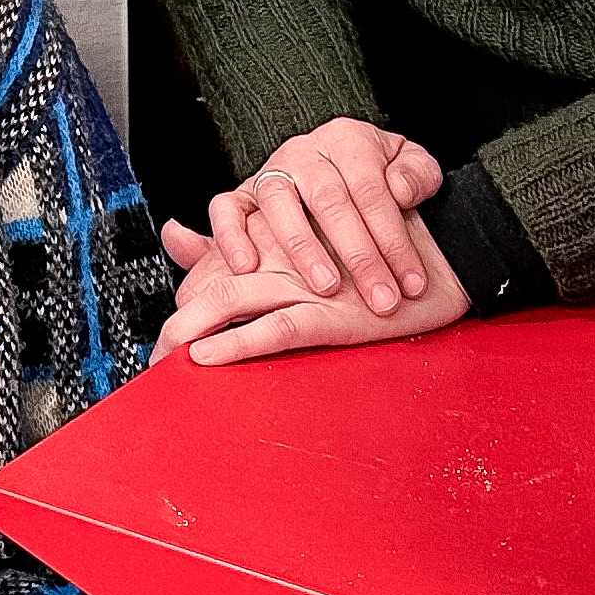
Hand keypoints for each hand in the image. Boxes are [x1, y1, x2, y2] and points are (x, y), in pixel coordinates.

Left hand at [156, 208, 471, 363]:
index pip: (214, 263)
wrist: (444, 258)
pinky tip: (206, 356)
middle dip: (176, 322)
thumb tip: (175, 232)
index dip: (188, 294)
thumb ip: (237, 238)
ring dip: (189, 332)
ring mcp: (305, 282)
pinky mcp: (332, 313)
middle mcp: (282, 253)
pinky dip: (238, 343)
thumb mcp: (303, 244)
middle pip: (212, 282)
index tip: (170, 329)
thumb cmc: (376, 254)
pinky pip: (276, 329)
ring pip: (231, 299)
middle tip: (151, 359)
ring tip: (161, 362)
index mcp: (275, 235)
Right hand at [214, 121, 442, 314]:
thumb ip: (417, 174)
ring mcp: (270, 171)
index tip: (412, 283)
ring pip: (278, 202)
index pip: (372, 190)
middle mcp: (304, 151)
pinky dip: (231, 236)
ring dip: (303, 248)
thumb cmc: (379, 176)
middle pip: (330, 200)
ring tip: (327, 287)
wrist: (339, 169)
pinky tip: (248, 266)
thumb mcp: (411, 165)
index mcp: (347, 139)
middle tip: (381, 299)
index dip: (394, 240)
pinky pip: (225, 208)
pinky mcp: (241, 195)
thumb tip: (399, 190)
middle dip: (360, 256)